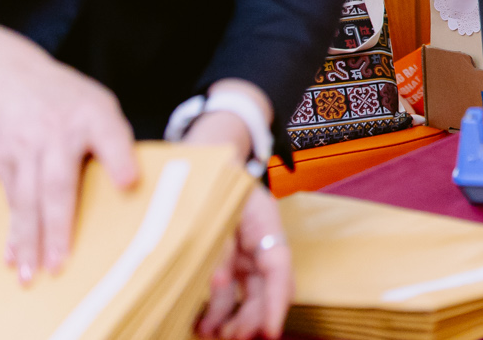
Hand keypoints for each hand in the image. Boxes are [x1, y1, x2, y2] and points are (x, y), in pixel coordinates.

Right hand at [0, 15, 137, 283]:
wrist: (10, 78)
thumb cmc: (67, 100)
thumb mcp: (100, 105)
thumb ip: (116, 142)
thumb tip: (132, 187)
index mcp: (93, 115)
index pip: (110, 135)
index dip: (120, 159)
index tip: (129, 184)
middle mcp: (57, 134)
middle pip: (58, 184)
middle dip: (59, 227)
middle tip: (62, 264)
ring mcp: (28, 149)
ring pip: (27, 200)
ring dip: (29, 240)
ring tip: (34, 273)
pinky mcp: (6, 161)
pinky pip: (11, 202)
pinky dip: (13, 231)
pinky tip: (14, 257)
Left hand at [198, 183, 291, 338]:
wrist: (207, 161)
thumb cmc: (215, 180)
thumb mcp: (217, 209)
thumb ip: (219, 245)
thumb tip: (219, 284)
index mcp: (265, 227)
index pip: (280, 270)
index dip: (277, 303)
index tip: (271, 332)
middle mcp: (260, 246)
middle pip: (266, 290)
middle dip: (253, 319)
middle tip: (232, 338)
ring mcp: (244, 255)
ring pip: (247, 295)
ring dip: (233, 318)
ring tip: (211, 333)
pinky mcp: (227, 262)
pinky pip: (228, 291)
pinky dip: (218, 310)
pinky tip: (202, 323)